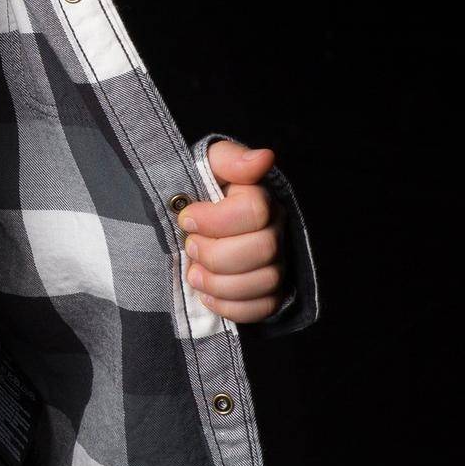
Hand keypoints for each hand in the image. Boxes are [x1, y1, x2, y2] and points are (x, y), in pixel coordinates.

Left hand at [176, 140, 286, 322]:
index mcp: (260, 196)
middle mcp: (276, 230)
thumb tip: (264, 156)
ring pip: (264, 282)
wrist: (194, 222)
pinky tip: (207, 294)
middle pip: (262, 250)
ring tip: (193, 274)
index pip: (255, 211)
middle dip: (215, 254)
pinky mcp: (271, 292)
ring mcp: (277, 262)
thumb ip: (229, 159)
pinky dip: (229, 307)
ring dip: (219, 283)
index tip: (187, 219)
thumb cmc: (199, 189)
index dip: (215, 219)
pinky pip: (262, 308)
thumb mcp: (207, 165)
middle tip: (190, 246)